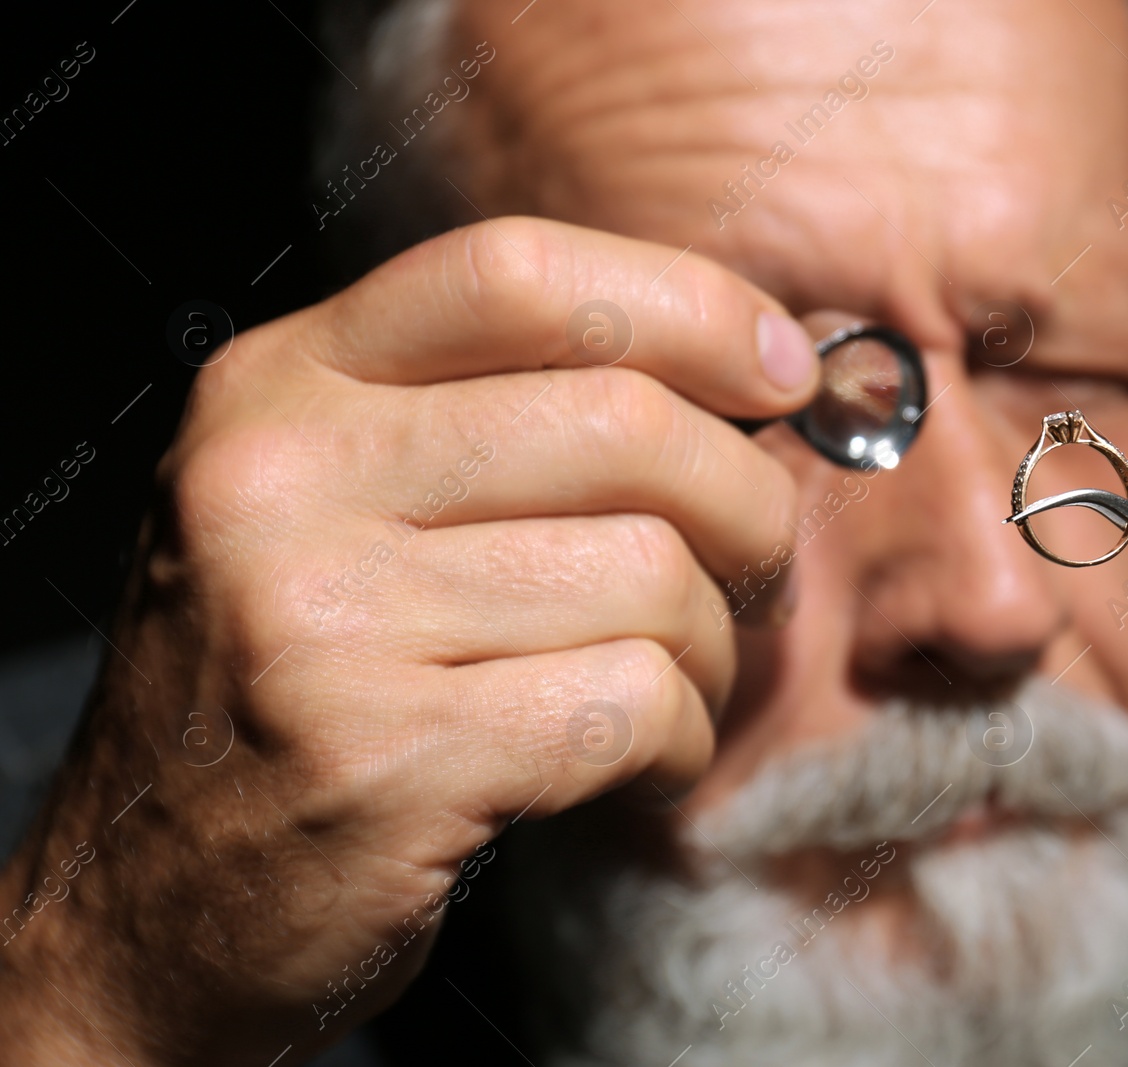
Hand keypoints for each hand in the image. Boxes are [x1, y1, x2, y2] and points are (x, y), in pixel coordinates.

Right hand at [0, 217, 817, 1063]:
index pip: (520, 273)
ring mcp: (321, 621)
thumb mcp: (342, 505)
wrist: (156, 903)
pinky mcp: (385, 759)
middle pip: (624, 421)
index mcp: (278, 387)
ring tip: (672, 685)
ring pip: (650, 574)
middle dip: (748, 504)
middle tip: (756, 569)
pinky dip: (680, 737)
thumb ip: (500, 418)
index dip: (690, 306)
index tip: (784, 372)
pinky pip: (635, 702)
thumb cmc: (303, 686)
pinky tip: (640, 759)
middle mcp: (280, 480)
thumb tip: (758, 368)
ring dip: (711, 647)